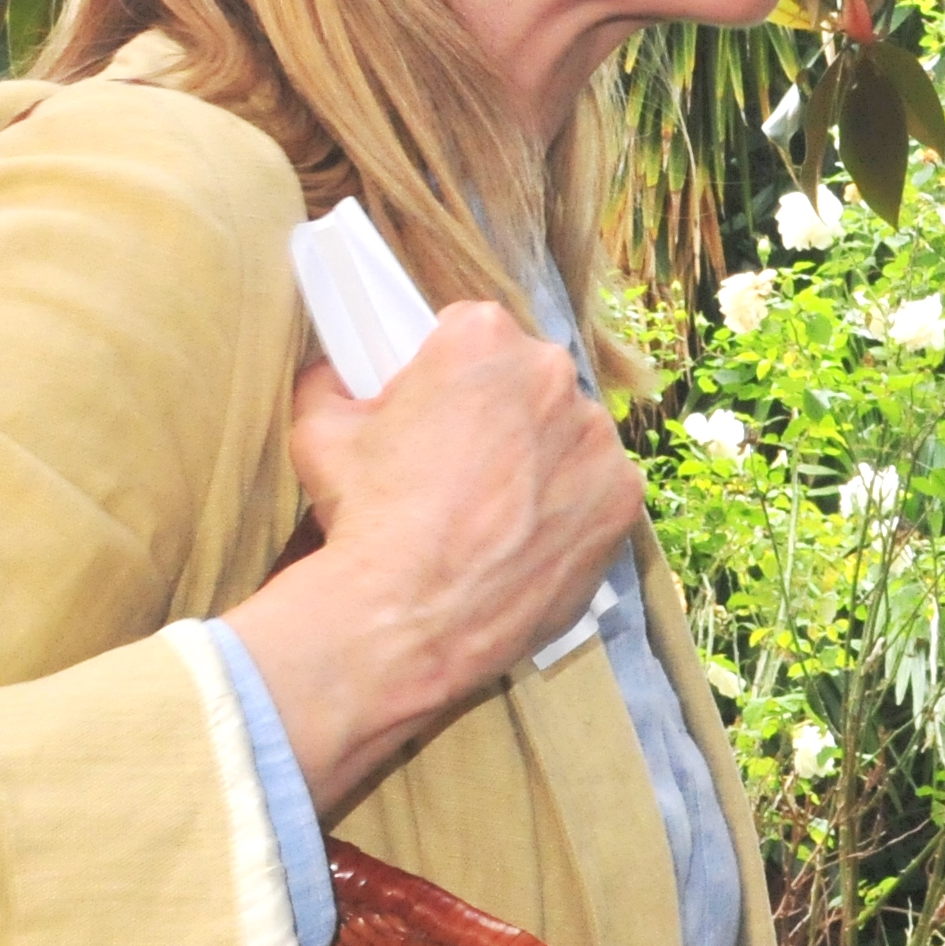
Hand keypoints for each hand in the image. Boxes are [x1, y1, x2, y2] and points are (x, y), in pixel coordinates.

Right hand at [222, 301, 642, 814]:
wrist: (411, 614)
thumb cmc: (367, 517)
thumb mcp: (320, 432)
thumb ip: (334, 384)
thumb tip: (336, 373)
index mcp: (483, 340)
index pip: (471, 332)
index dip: (445, 372)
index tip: (431, 408)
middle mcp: (554, 374)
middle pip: (527, 380)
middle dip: (498, 412)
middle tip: (457, 465)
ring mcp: (597, 437)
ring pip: (567, 433)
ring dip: (538, 459)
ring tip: (489, 511)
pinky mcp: (624, 496)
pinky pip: (596, 489)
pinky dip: (569, 508)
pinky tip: (525, 538)